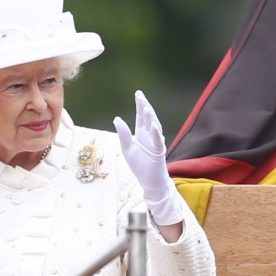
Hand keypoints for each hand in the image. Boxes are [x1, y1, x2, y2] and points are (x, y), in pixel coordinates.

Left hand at [114, 91, 183, 237]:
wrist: (149, 181)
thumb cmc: (139, 165)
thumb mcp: (126, 148)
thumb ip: (123, 134)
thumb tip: (117, 118)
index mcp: (141, 134)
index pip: (140, 117)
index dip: (139, 105)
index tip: (138, 94)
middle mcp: (149, 136)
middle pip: (148, 118)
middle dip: (145, 107)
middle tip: (140, 95)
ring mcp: (155, 143)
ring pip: (154, 127)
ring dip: (150, 117)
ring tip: (145, 107)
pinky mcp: (158, 152)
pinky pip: (157, 141)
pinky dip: (155, 133)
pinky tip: (152, 125)